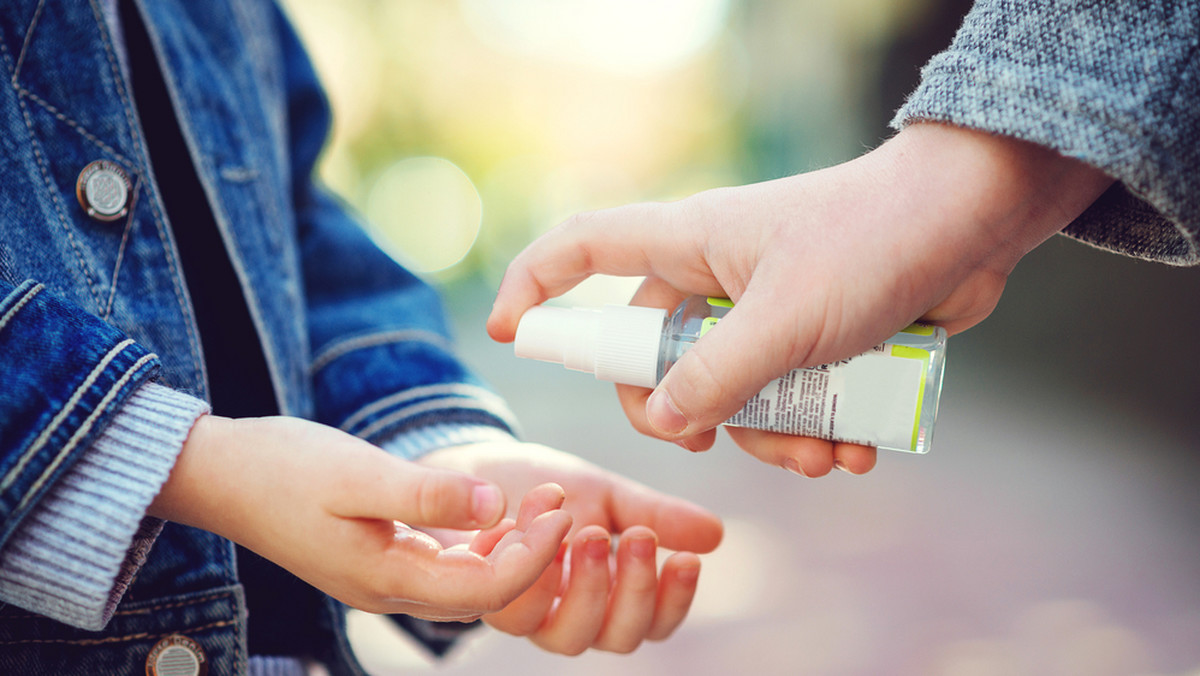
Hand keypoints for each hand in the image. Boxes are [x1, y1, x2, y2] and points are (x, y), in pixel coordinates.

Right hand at [149, 415, 571, 621]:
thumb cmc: (283, 468)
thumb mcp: (358, 473)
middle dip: (534, 552)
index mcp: (386, 579)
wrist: (220, 475)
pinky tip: (495, 511)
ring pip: (468, 583)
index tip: (562, 508)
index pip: (487, 588)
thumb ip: (427, 494)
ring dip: (510, 548)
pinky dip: (479, 544)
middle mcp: (389, 592)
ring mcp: (383, 579)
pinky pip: (445, 566)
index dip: (535, 554)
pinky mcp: (378, 559)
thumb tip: (494, 506)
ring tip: (540, 501)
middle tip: (561, 500)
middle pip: (485, 593)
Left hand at [418, 441, 722, 653]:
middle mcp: (569, 617)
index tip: (689, 560)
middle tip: (642, 536)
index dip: (673, 601)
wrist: (476, 468)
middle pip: (617, 637)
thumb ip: (656, 516)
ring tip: (592, 530)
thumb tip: (716, 535)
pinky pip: (512, 607)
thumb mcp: (607, 494)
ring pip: (567, 635)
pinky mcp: (485, 599)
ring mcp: (528, 615)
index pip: (652, 622)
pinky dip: (530, 569)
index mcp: (607, 597)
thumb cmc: (544, 490)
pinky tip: (537, 524)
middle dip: (635, 590)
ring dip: (588, 585)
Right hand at [488, 123, 1113, 474]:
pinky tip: (856, 450)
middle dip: (690, 412)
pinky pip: (787, 395)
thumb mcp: (788, 321)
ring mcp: (766, 307)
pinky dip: (813, 430)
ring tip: (823, 455)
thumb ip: (716, 375)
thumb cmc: (876, 245)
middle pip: (656, 353)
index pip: (583, 249)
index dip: (535, 286)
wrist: (977, 220)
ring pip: (731, 388)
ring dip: (770, 435)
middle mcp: (717, 275)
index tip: (507, 332)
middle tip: (716, 442)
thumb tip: (662, 422)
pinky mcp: (814, 334)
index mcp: (689, 245)